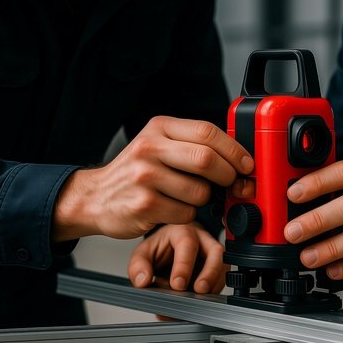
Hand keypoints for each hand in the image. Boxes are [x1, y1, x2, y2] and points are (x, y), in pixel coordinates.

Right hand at [53, 116, 252, 240]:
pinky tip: (174, 208)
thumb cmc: (136, 172)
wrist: (95, 197)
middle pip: (207, 159)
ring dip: (205, 199)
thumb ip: (194, 145)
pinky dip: (188, 214)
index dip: (234, 149)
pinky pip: (186, 212)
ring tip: (190, 196)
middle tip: (232, 183)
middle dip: (228, 175)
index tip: (246, 163)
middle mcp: (150, 148)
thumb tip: (239, 158)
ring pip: (200, 191)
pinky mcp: (144, 204)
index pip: (207, 131)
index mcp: (160, 128)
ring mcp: (145, 177)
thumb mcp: (160, 145)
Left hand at [128, 223, 226, 293]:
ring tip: (202, 300)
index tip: (177, 284)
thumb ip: (138, 266)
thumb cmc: (160, 247)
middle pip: (215, 251)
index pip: (188, 244)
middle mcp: (201, 238)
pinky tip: (201, 301)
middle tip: (199, 291)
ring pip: (223, 265)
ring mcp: (212, 251)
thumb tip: (143, 281)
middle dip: (210, 273)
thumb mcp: (143, 253)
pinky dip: (214, 290)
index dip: (184, 265)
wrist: (170, 247)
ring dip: (215, 283)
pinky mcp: (217, 266)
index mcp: (181, 231)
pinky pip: (222, 277)